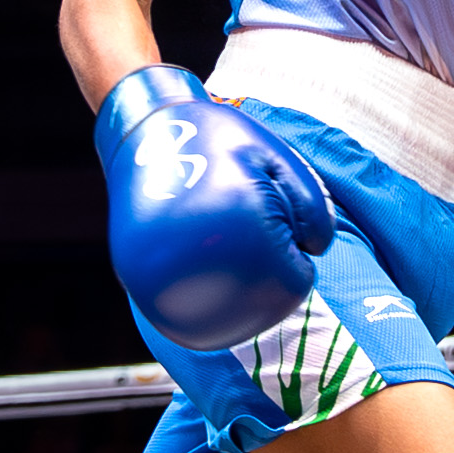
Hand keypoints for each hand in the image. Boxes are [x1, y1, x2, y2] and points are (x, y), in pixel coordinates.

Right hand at [94, 67, 333, 351]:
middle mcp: (201, 263)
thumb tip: (315, 250)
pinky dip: (202, 305)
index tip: (279, 223)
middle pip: (261, 307)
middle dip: (269, 277)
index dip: (298, 256)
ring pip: (221, 321)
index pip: (295, 284)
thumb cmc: (221, 140)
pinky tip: (204, 276)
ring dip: (236, 297)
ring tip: (227, 251)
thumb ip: (314, 207)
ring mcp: (163, 278)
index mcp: (245, 230)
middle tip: (251, 234)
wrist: (146, 131)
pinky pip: (181, 317)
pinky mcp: (138, 283)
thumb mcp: (280, 159)